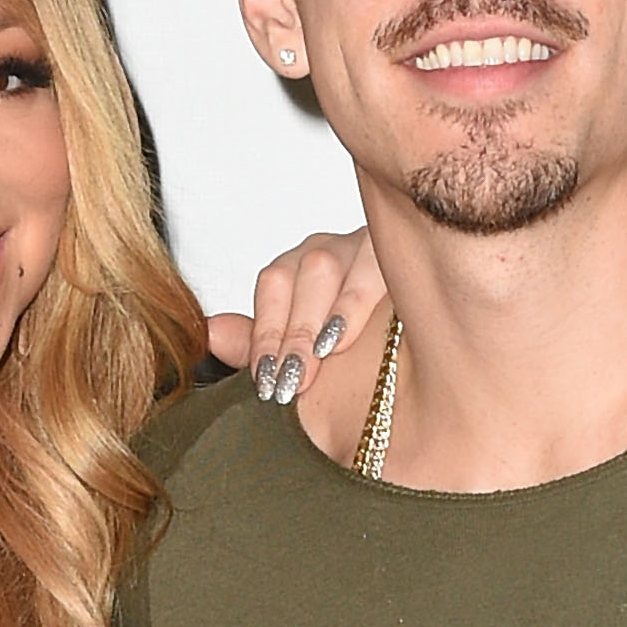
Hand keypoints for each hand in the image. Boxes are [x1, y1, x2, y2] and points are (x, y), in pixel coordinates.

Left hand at [204, 226, 385, 404]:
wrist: (417, 343)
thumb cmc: (356, 347)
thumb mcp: (302, 349)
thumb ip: (257, 342)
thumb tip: (209, 334)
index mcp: (300, 268)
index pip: (273, 287)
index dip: (266, 334)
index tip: (266, 380)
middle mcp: (331, 250)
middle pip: (303, 274)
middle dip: (295, 331)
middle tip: (292, 379)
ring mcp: (367, 247)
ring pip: (333, 265)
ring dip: (324, 314)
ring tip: (322, 355)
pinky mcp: (402, 254)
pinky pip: (378, 267)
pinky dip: (360, 301)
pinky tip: (352, 332)